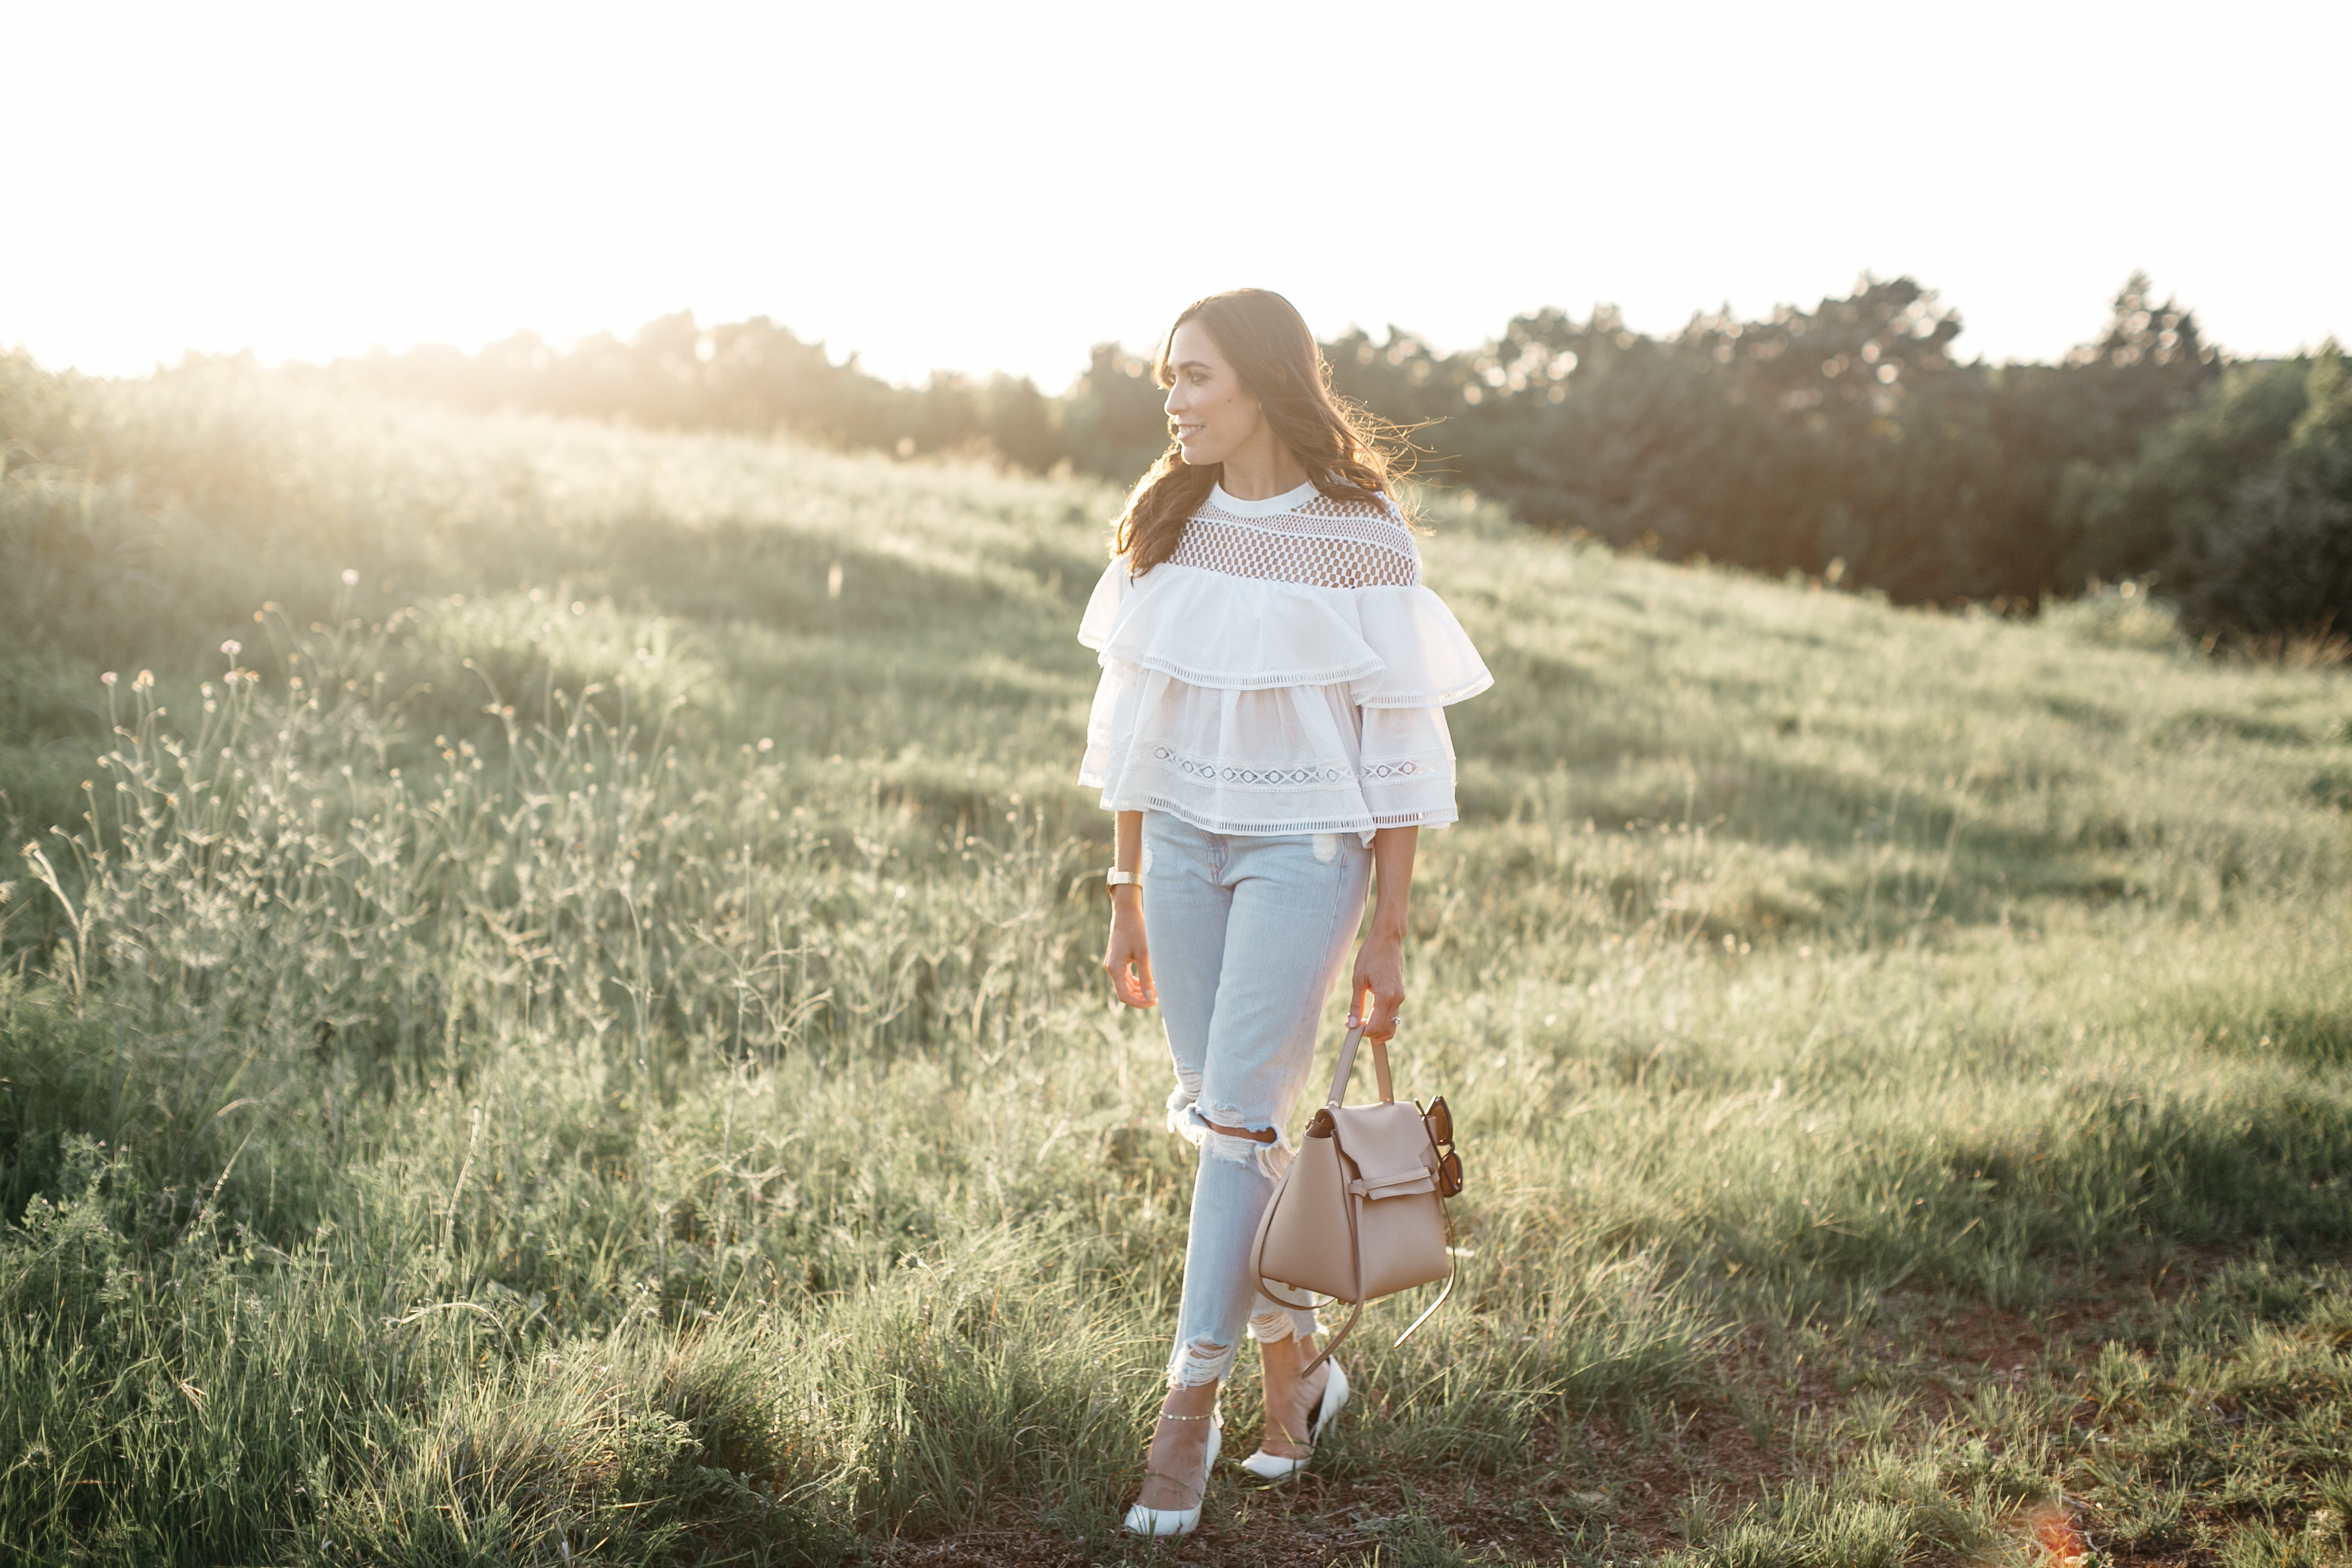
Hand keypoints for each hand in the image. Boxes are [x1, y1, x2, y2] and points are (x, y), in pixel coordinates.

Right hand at [1103, 888, 1155, 1007]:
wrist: (1127, 911)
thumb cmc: (1136, 930)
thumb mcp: (1144, 954)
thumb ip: (1147, 976)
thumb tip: (1151, 998)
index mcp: (1115, 969)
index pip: (1124, 996)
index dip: (1140, 1002)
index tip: (1156, 1001)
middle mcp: (1111, 968)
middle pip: (1124, 992)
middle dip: (1141, 997)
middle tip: (1159, 995)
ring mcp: (1113, 964)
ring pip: (1125, 985)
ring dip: (1139, 990)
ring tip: (1156, 987)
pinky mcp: (1117, 960)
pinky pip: (1126, 976)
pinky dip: (1137, 981)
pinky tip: (1149, 979)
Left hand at [1346, 930, 1403, 1040]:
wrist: (1387, 940)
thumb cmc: (1370, 956)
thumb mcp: (1358, 980)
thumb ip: (1356, 1004)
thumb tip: (1352, 1024)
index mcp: (1385, 996)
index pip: (1376, 1026)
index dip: (1363, 1032)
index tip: (1350, 1029)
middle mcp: (1397, 998)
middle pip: (1386, 1028)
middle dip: (1371, 1033)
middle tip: (1354, 1027)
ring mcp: (1400, 996)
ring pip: (1392, 1023)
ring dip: (1378, 1029)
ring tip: (1361, 1024)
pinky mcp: (1400, 993)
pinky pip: (1393, 1014)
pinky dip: (1383, 1020)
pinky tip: (1369, 1016)